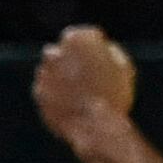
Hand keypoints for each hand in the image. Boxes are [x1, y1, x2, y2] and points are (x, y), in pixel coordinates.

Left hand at [34, 25, 135, 152]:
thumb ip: (111, 52)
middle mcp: (55, 52)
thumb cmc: (115, 95)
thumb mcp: (124, 68)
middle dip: (73, 60)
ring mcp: (44, 73)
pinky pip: (48, 91)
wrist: (95, 127)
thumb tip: (104, 50)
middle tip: (90, 77)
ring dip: (64, 78)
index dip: (97, 47)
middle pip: (64, 51)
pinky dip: (57, 95)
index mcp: (77, 39)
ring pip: (54, 71)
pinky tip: (75, 107)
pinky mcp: (38, 94)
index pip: (85, 35)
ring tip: (84, 96)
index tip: (103, 60)